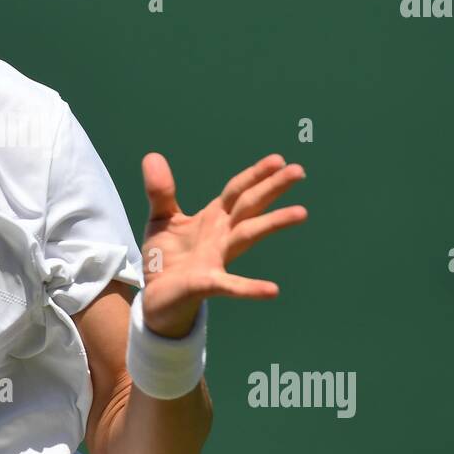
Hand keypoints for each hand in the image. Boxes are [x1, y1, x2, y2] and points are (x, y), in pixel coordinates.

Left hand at [139, 152, 307, 337]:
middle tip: (299, 171)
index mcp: (212, 218)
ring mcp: (217, 259)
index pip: (237, 191)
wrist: (156, 298)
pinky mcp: (207, 284)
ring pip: (248, 236)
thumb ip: (160, 190)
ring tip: (302, 212)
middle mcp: (221, 236)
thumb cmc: (166, 258)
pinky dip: (250, 288)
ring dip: (273, 223)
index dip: (255, 174)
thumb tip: (152, 155)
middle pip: (250, 207)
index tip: (279, 160)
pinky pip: (231, 286)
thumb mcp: (161, 218)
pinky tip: (272, 290)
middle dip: (272, 188)